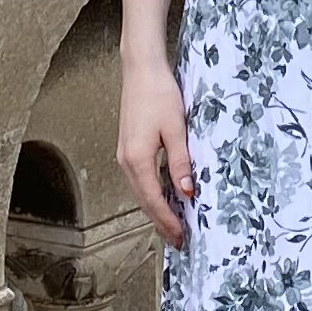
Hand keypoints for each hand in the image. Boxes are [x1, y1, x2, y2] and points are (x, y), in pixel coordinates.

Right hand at [120, 62, 197, 245]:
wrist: (141, 69)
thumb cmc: (159, 94)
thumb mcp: (176, 129)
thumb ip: (181, 162)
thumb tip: (187, 192)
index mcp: (137, 159)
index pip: (154, 200)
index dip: (168, 220)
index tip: (182, 236)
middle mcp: (126, 161)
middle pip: (144, 201)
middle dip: (161, 221)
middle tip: (179, 240)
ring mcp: (124, 155)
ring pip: (140, 192)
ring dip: (155, 209)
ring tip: (173, 224)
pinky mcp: (128, 148)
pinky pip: (139, 179)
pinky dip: (151, 194)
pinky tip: (163, 197)